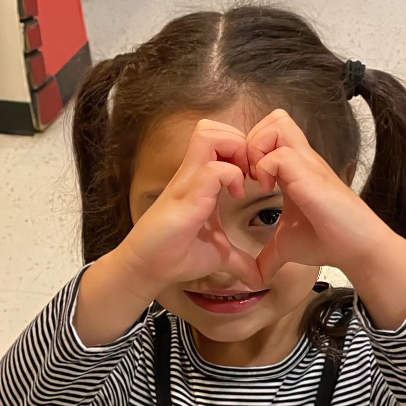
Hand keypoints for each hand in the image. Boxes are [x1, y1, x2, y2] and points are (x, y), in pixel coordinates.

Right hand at [116, 120, 262, 294]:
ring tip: (244, 178)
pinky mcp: (185, 196)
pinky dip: (231, 176)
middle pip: (213, 128)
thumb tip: (257, 277)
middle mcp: (192, 174)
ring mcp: (187, 182)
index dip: (244, 151)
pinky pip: (213, 169)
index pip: (220, 140)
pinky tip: (236, 196)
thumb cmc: (176, 256)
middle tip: (252, 172)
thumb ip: (239, 260)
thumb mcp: (218, 255)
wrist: (148, 270)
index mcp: (200, 181)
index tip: (256, 179)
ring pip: (209, 135)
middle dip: (240, 142)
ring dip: (234, 151)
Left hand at [246, 109, 389, 283]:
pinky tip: (266, 191)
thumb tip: (255, 276)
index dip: (250, 150)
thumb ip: (268, 255)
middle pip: (274, 118)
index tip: (244, 181)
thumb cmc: (328, 241)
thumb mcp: (287, 245)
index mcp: (295, 169)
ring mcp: (308, 165)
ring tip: (256, 180)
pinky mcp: (311, 177)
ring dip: (257, 150)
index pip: (270, 133)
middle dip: (251, 142)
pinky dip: (265, 169)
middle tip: (247, 174)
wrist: (358, 249)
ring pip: (276, 125)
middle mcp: (302, 160)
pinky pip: (279, 155)